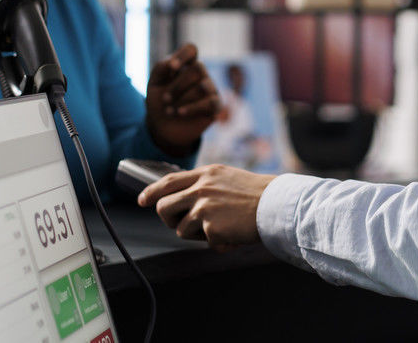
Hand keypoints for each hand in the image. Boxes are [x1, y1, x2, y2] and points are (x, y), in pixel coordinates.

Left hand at [138, 164, 275, 247]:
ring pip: (181, 229)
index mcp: (205, 174)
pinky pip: (204, 242)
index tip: (142, 199)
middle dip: (168, 220)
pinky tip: (232, 235)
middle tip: (181, 224)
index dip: (152, 192)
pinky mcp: (210, 226)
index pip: (168, 181)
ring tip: (219, 229)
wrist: (275, 204)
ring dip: (197, 234)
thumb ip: (206, 184)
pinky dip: (218, 242)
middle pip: (164, 207)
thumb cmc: (256, 194)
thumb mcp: (227, 178)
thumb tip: (186, 198)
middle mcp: (201, 188)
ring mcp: (204, 207)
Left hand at [145, 43, 220, 155]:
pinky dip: (193, 108)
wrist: (163, 127)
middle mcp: (201, 75)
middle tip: (165, 99)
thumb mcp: (154, 84)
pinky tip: (180, 113)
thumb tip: (171, 63)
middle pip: (198, 68)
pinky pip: (210, 103)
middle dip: (178, 85)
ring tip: (168, 111)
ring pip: (203, 87)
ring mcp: (210, 89)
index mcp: (186, 65)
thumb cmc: (159, 102)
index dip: (183, 55)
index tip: (171, 68)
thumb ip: (160, 69)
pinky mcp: (216, 106)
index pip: (191, 50)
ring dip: (182, 99)